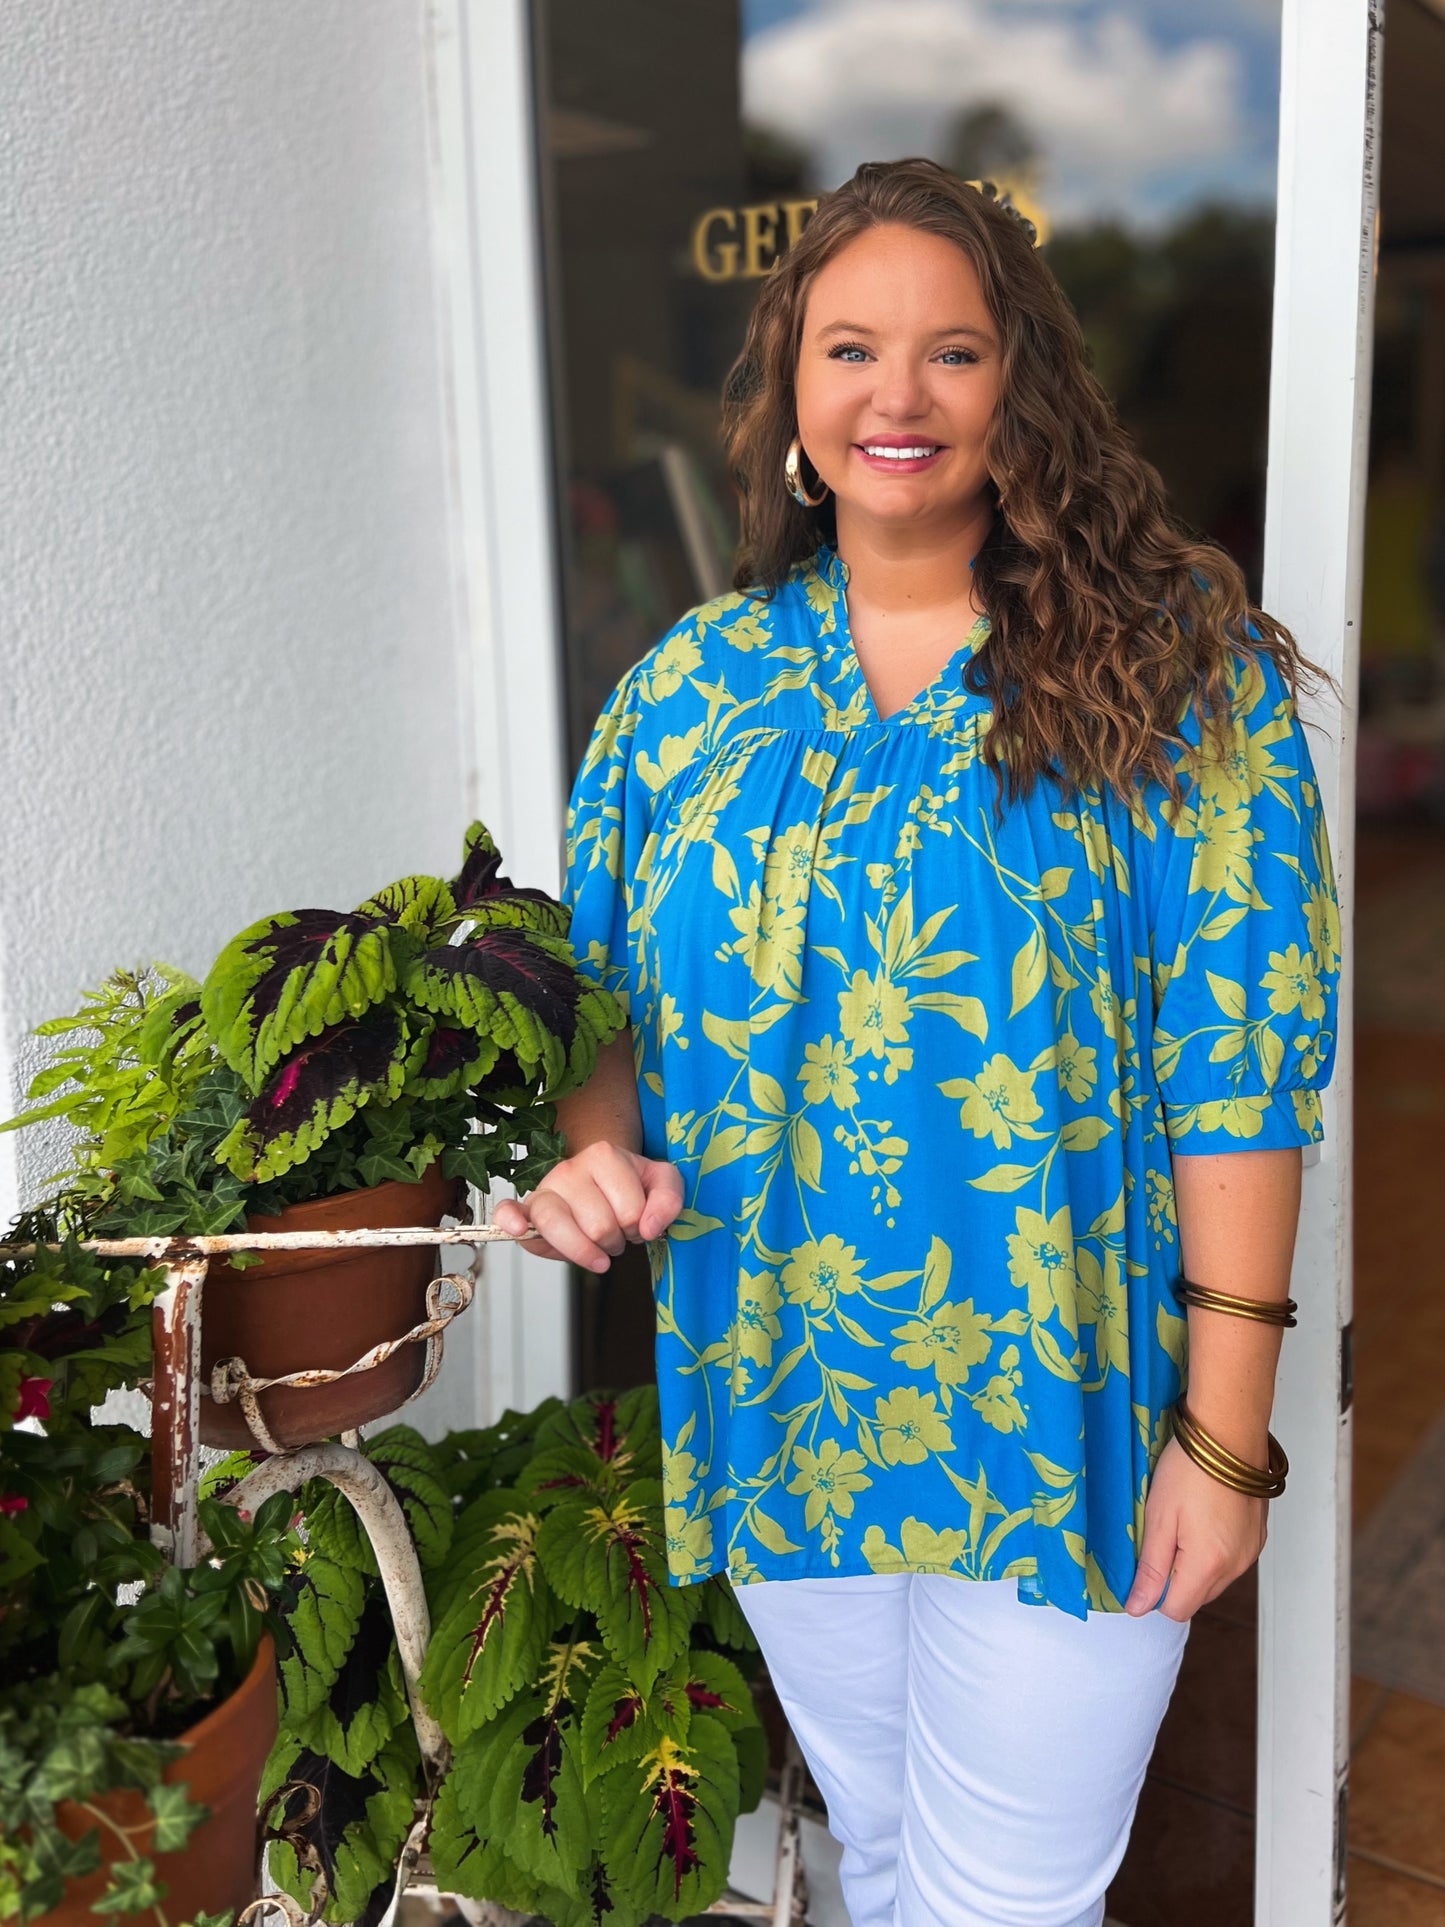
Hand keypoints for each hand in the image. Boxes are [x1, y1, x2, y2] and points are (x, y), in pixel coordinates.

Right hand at [489, 1142, 683, 1272]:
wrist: (599, 1184)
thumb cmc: (629, 1185)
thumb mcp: (661, 1183)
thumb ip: (669, 1199)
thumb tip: (649, 1228)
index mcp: (604, 1155)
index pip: (630, 1212)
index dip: (639, 1227)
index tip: (636, 1221)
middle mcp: (569, 1168)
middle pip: (599, 1227)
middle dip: (614, 1242)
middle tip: (616, 1234)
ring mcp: (546, 1188)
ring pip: (558, 1226)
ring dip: (584, 1251)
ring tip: (596, 1250)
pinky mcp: (527, 1209)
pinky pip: (509, 1211)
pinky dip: (511, 1221)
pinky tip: (519, 1230)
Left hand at [1123, 1437, 1268, 1620]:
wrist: (1228, 1433)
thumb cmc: (1189, 1471)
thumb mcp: (1159, 1518)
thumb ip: (1150, 1568)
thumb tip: (1137, 1607)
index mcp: (1208, 1565)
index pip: (1176, 1609)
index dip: (1154, 1592)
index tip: (1144, 1562)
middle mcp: (1236, 1566)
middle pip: (1197, 1596)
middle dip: (1175, 1578)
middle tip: (1161, 1535)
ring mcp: (1251, 1551)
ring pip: (1214, 1579)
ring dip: (1195, 1564)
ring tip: (1182, 1522)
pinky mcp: (1257, 1536)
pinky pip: (1230, 1559)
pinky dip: (1213, 1550)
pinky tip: (1203, 1518)